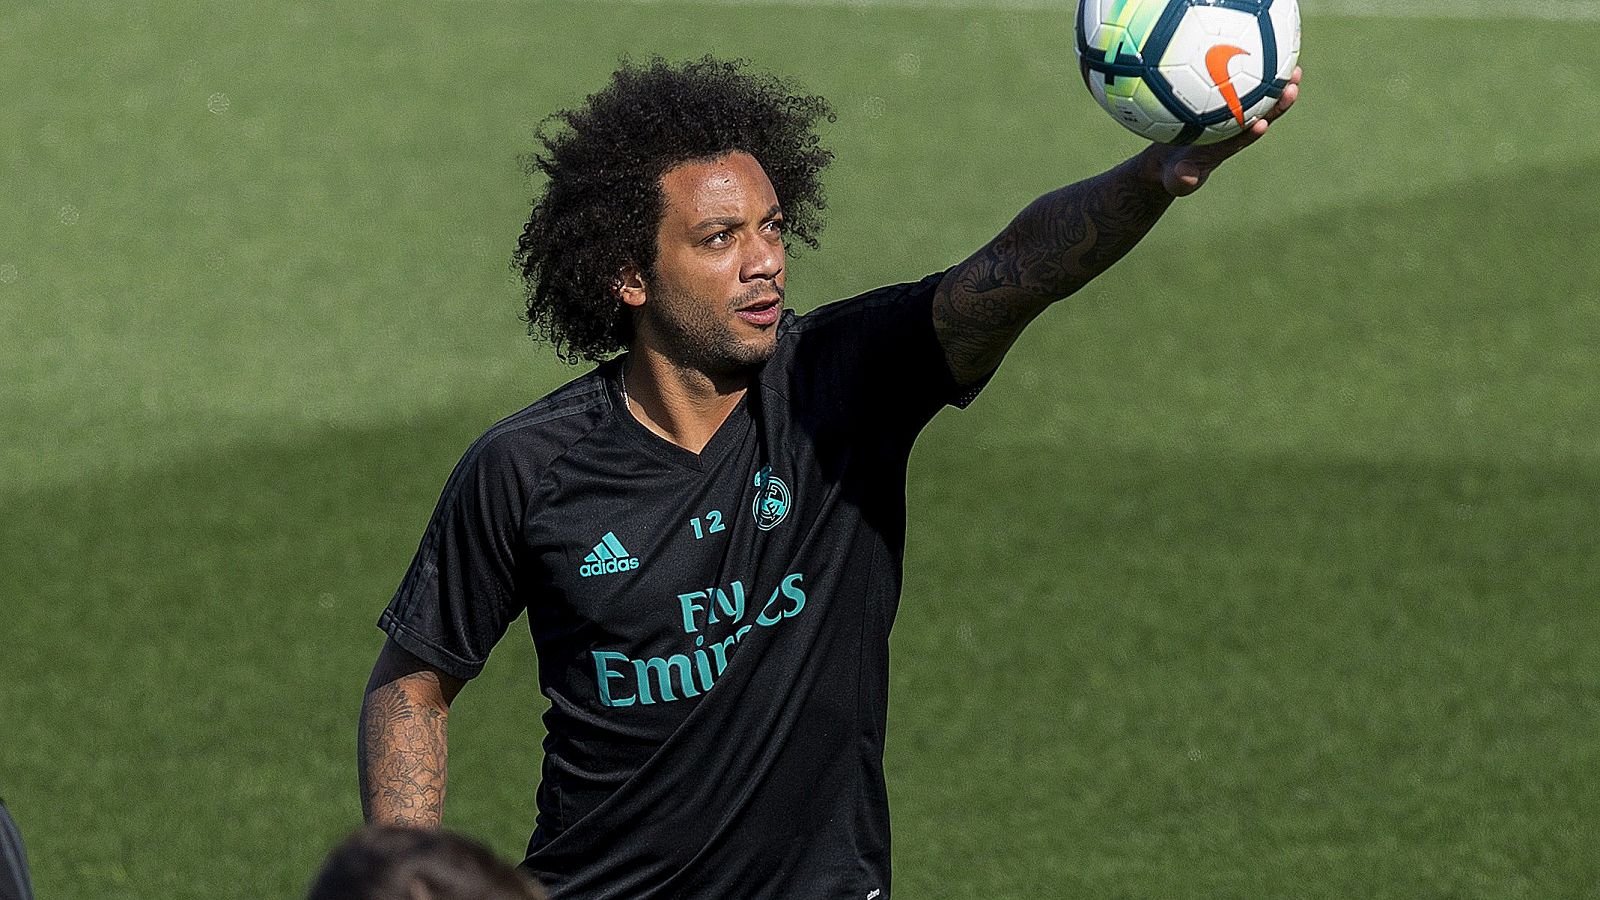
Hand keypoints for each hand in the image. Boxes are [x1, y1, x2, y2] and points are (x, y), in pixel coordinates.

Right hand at [1150, 66, 1301, 197]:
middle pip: (1260, 115)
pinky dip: (1247, 68)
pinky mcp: (1227, 105)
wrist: (1171, 162)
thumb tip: (1183, 175)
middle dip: (1278, 102)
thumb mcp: (1173, 179)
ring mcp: (1233, 117)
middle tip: (1293, 86)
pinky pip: (1239, 84)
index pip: (1240, 140)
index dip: (1251, 133)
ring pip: (1258, 97)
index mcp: (1224, 148)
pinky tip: (1251, 46)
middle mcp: (1234, 131)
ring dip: (1274, 80)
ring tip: (1292, 63)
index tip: (1261, 125)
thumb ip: (1181, 179)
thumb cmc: (1173, 172)